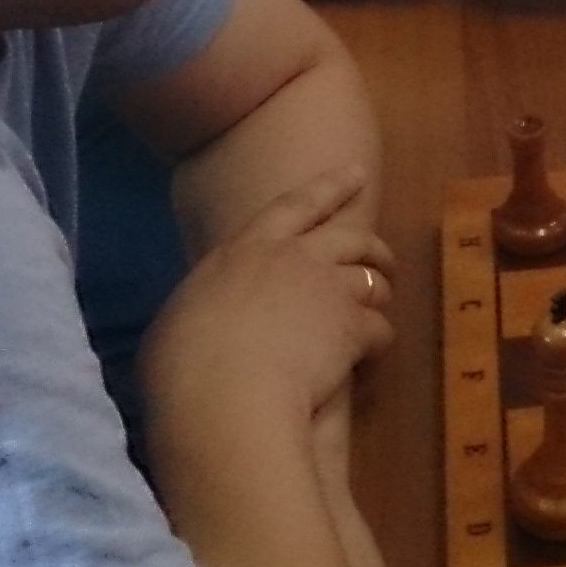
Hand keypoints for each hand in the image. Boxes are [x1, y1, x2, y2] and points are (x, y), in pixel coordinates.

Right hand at [145, 166, 395, 423]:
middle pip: (347, 237)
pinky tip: (372, 354)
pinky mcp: (350, 327)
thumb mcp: (180, 320)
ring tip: (381, 305)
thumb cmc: (182, 363)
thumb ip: (206, 305)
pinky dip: (379, 339)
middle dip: (371, 243)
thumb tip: (205, 319)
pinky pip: (378, 327)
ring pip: (369, 279)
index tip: (357, 171)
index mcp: (243, 250)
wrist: (223, 395)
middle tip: (385, 254)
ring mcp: (326, 289)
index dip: (327, 187)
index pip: (291, 206)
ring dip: (379, 290)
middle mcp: (292, 258)